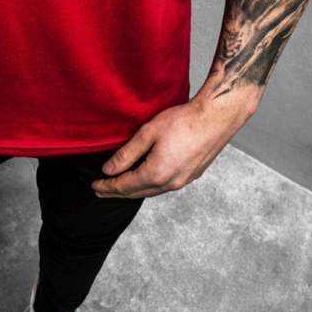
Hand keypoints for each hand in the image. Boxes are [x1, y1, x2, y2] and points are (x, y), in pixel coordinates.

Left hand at [91, 87, 258, 198]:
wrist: (216, 118)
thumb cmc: (184, 121)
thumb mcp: (148, 133)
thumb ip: (126, 154)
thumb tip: (109, 170)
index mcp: (156, 174)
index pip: (125, 186)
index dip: (107, 187)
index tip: (95, 186)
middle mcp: (171, 183)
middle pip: (137, 193)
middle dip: (118, 192)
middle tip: (102, 190)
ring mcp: (184, 181)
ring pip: (152, 191)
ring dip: (134, 190)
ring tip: (121, 187)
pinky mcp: (192, 174)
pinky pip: (165, 186)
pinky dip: (150, 186)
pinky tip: (146, 180)